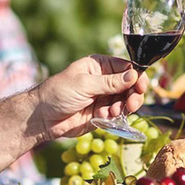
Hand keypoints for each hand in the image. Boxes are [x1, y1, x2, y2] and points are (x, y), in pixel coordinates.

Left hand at [32, 54, 146, 140]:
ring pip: (126, 101)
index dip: (137, 77)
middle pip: (130, 86)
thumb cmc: (58, 93)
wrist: (42, 118)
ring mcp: (104, 97)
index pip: (126, 68)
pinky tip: (103, 117)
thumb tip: (134, 75)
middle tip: (131, 104)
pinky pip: (118, 114)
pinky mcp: (102, 113)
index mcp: (99, 66)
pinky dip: (115, 117)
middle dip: (133, 95)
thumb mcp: (85, 84)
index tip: (142, 86)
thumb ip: (110, 82)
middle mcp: (104, 80)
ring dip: (123, 107)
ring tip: (112, 112)